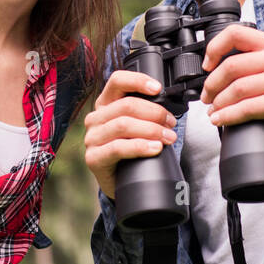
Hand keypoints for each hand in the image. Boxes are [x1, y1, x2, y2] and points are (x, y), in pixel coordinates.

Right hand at [83, 70, 178, 200]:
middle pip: (126, 105)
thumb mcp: (137, 126)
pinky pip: (118, 147)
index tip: (158, 88)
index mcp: (105, 104)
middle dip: (155, 113)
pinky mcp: (94, 158)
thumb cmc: (131, 150)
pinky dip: (140, 146)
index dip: (138, 81)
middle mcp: (95, 118)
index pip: (117, 81)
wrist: (120, 182)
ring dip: (152, 130)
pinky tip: (155, 148)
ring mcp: (92, 138)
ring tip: (169, 138)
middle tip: (171, 123)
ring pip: (124, 125)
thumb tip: (170, 105)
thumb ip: (145, 112)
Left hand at [198, 25, 263, 142]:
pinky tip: (221, 120)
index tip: (207, 65)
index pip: (235, 33)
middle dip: (212, 84)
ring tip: (213, 111)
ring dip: (219, 103)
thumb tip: (217, 68)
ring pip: (238, 88)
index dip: (214, 48)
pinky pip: (249, 108)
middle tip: (207, 96)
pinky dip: (229, 116)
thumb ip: (255, 58)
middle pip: (232, 66)